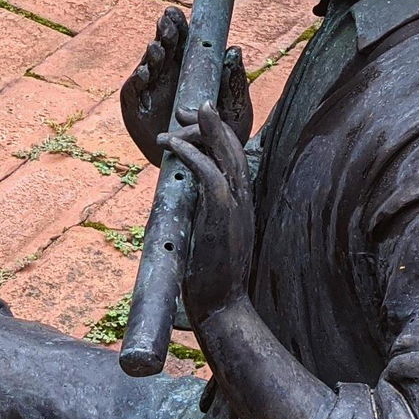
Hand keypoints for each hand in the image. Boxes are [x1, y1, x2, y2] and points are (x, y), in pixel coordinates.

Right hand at [121, 7, 251, 166]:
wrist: (207, 167)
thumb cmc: (223, 134)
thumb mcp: (235, 106)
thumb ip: (234, 80)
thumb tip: (234, 49)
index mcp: (190, 69)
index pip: (182, 41)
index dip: (177, 25)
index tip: (175, 12)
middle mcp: (168, 77)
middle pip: (162, 49)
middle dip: (162, 34)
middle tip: (165, 25)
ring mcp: (151, 93)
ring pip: (147, 67)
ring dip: (151, 56)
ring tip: (157, 49)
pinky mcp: (138, 112)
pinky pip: (134, 93)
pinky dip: (137, 81)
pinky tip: (145, 73)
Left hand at [158, 102, 254, 326]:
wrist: (222, 309)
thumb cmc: (212, 280)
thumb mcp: (208, 239)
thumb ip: (203, 216)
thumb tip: (186, 203)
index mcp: (241, 203)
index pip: (234, 158)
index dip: (216, 135)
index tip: (192, 125)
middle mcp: (243, 200)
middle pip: (233, 148)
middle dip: (209, 123)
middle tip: (186, 109)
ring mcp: (236, 208)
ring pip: (227, 155)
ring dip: (204, 130)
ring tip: (182, 115)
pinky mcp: (222, 217)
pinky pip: (211, 176)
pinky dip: (194, 156)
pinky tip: (175, 145)